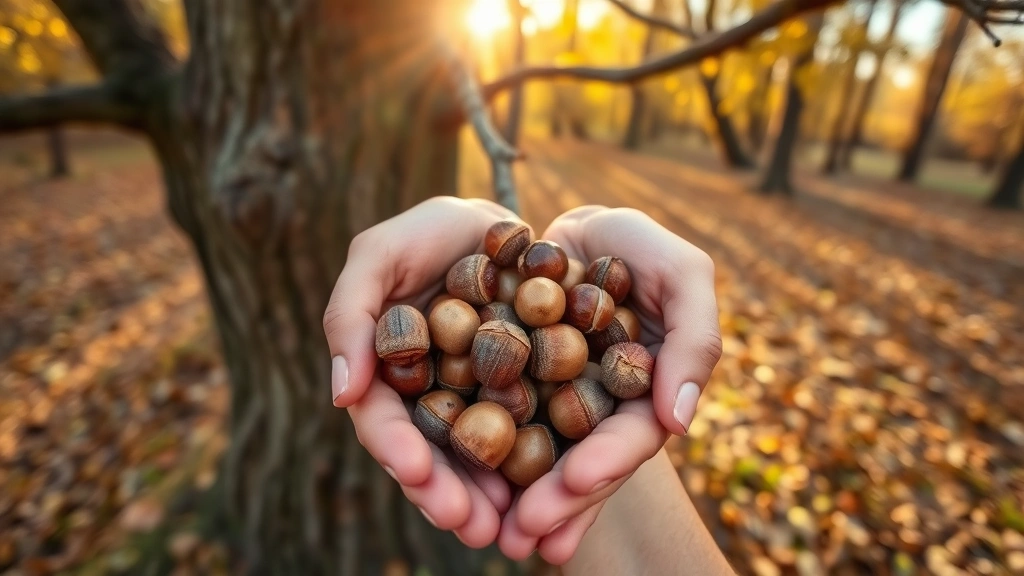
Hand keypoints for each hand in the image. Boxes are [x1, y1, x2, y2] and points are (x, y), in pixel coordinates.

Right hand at [323, 196, 518, 547]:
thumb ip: (349, 314)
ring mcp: (479, 403)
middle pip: (433, 457)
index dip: (396, 450)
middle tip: (472, 525)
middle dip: (447, 494)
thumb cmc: (429, 233)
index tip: (416, 473)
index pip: (383, 423)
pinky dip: (537, 466)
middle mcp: (431, 400)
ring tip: (509, 526)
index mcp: (388, 376)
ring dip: (490, 497)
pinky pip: (531, 436)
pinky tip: (554, 491)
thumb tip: (340, 394)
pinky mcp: (527, 396)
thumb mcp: (379, 255)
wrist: (502, 223)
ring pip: (479, 460)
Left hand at [497, 206, 721, 563]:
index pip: (630, 438)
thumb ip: (695, 338)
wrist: (573, 227)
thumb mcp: (682, 273)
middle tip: (522, 533)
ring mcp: (551, 405)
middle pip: (580, 463)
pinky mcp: (509, 388)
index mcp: (643, 395)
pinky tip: (453, 487)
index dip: (608, 461)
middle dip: (556, 501)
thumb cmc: (637, 244)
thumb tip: (679, 421)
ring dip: (518, 500)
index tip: (578, 480)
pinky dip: (481, 457)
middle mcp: (596, 411)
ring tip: (495, 537)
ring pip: (537, 459)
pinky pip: (493, 423)